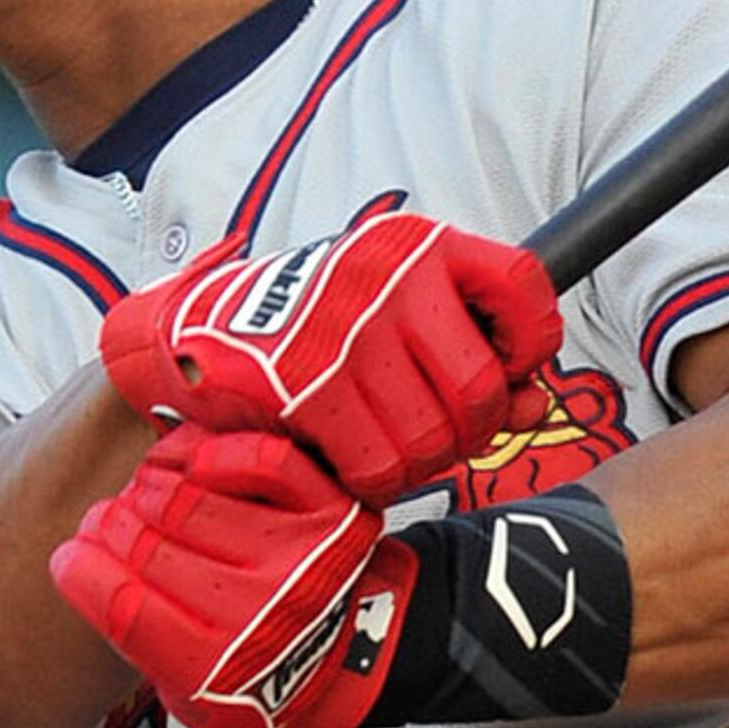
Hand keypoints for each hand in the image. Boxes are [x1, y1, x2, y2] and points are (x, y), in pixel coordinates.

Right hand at [47, 428, 407, 727]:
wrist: (347, 662)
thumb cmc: (254, 670)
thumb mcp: (183, 694)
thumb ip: (131, 638)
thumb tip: (75, 561)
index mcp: (217, 673)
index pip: (124, 607)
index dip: (79, 571)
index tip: (69, 557)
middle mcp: (263, 616)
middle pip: (147, 545)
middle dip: (110, 527)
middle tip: (108, 523)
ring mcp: (302, 559)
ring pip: (189, 497)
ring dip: (151, 486)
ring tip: (146, 495)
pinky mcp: (331, 513)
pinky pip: (259, 459)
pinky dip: (216, 454)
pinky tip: (197, 470)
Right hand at [96, 209, 562, 499]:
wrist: (194, 334)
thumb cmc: (312, 330)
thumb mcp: (396, 315)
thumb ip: (473, 354)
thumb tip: (534, 406)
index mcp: (418, 244)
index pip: (522, 288)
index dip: (531, 346)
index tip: (506, 374)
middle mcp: (388, 275)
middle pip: (482, 388)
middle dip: (467, 433)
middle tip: (432, 434)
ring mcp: (346, 329)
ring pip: (434, 437)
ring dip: (418, 464)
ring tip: (385, 445)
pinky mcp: (306, 384)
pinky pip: (380, 466)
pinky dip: (374, 482)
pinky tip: (350, 460)